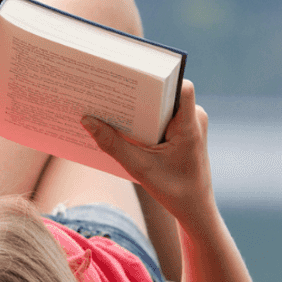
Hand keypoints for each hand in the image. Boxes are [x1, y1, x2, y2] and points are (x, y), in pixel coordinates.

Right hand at [81, 80, 212, 215]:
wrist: (195, 209)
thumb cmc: (174, 191)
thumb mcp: (140, 168)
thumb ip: (113, 145)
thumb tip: (87, 120)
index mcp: (190, 125)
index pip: (182, 86)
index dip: (160, 76)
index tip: (133, 73)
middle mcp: (193, 118)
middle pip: (165, 92)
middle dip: (139, 90)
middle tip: (109, 86)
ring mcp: (189, 123)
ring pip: (162, 104)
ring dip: (139, 105)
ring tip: (110, 104)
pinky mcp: (183, 129)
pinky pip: (161, 115)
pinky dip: (143, 118)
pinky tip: (121, 122)